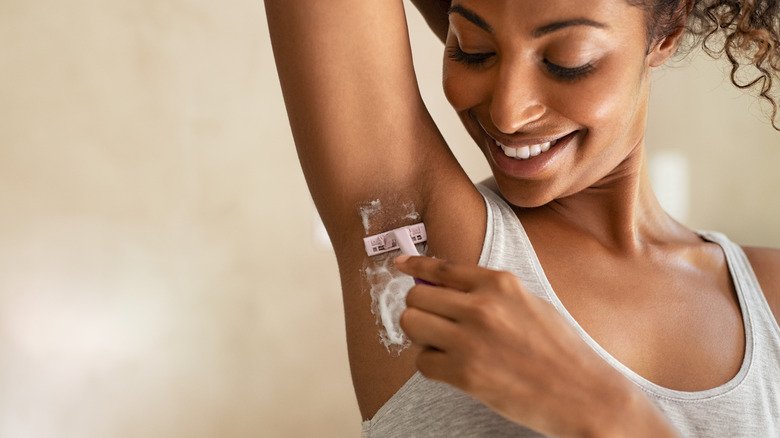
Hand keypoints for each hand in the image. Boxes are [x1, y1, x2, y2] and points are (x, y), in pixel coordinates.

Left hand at [395, 255, 678, 437]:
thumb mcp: (528, 303)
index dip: (414, 266)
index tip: (398, 265)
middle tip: (435, 324)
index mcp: (500, 283)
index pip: (440, 267)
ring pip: (412, 325)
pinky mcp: (464, 373)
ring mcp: (470, 339)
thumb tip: (444, 288)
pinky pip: (422, 362)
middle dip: (420, 309)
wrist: (584, 394)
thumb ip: (489, 293)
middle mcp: (481, 306)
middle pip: (416, 296)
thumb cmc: (561, 350)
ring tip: (444, 347)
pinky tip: (454, 369)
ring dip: (421, 337)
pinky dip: (432, 366)